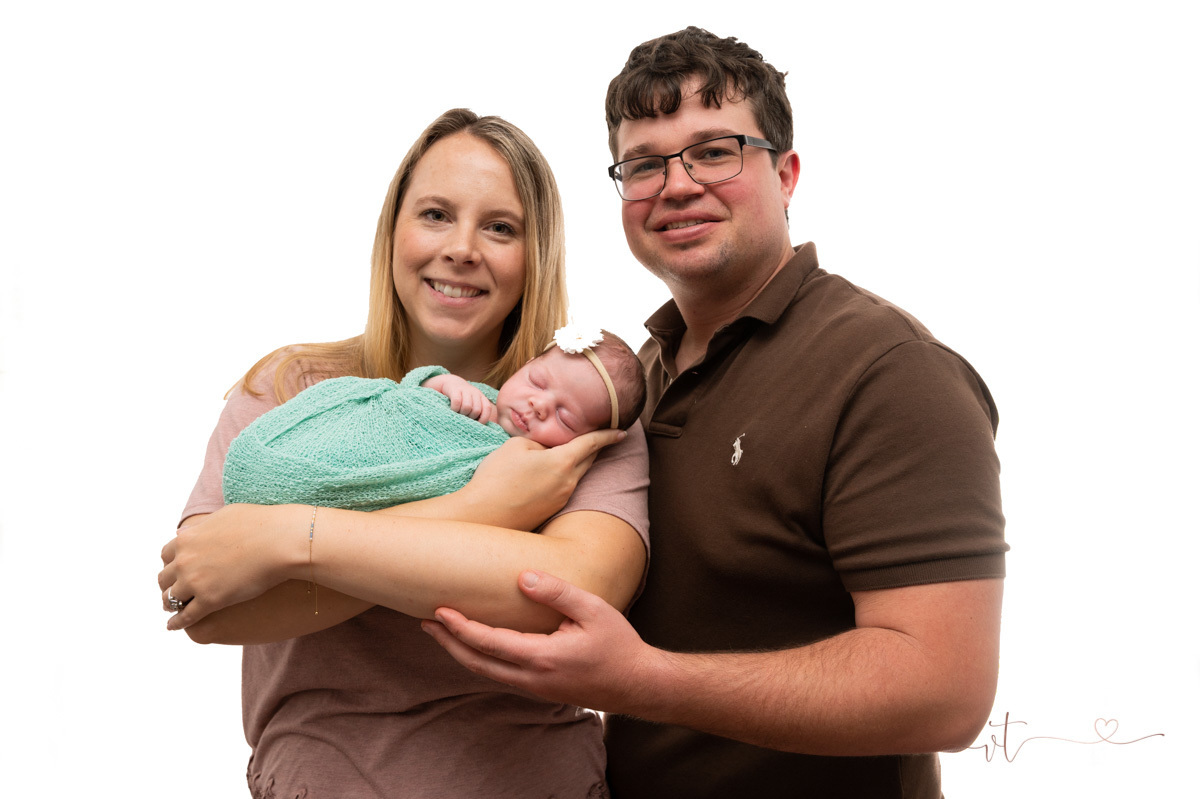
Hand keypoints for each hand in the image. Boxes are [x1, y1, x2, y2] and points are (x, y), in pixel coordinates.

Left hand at [158, 503, 303, 630]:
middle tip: (173, 592)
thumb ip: (202, 527)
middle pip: (165, 578)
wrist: (281, 542)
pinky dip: (177, 623)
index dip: (171, 564)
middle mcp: (185, 561)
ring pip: (171, 599)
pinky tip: (174, 626)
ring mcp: (196, 582)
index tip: (176, 570)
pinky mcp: (210, 601)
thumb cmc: (261, 525)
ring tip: (172, 610)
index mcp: (188, 539)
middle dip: (168, 585)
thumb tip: (186, 533)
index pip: (167, 555)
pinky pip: (186, 617)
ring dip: (170, 604)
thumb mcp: (225, 516)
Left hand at [421, 570, 652, 712]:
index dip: (459, 627)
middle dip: (448, 642)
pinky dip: (480, 659)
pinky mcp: (540, 690)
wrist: (638, 685)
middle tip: (425, 622)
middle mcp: (532, 678)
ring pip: (486, 672)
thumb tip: (522, 577)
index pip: (488, 642)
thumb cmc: (619, 645)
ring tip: (441, 632)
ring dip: (460, 652)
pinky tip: (476, 646)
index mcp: (542, 657)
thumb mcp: (593, 610)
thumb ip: (557, 592)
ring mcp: (534, 688)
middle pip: (476, 662)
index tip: (438, 610)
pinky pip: (500, 675)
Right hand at [425, 373, 497, 424]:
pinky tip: (452, 409)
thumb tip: (482, 428)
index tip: (476, 424)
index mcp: (481, 397)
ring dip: (461, 413)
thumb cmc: (462, 398)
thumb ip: (478, 412)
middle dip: (470, 417)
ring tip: (458, 413)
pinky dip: (454, 408)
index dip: (483, 419)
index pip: (487, 409)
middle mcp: (475, 392)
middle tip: (464, 417)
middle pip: (476, 410)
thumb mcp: (472, 402)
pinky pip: (457, 402)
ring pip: (467, 407)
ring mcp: (465, 390)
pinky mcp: (455, 389)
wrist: (450, 382)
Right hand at [462, 429, 625, 529]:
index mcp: (563, 462)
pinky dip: (564, 477)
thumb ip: (539, 442)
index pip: (592, 443)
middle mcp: (568, 482)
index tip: (622, 431)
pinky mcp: (552, 510)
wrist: (483, 514)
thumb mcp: (517, 446)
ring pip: (576, 475)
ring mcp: (561, 499)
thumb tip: (547, 449)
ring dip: (577, 463)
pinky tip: (549, 474)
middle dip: (596, 448)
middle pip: (590, 460)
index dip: (608, 435)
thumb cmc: (497, 477)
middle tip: (601, 439)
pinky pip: (564, 488)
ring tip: (568, 453)